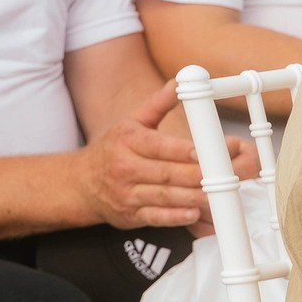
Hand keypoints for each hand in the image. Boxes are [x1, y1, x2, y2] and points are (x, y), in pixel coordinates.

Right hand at [81, 81, 212, 231]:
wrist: (80, 183)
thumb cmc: (112, 150)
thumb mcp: (131, 122)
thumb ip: (157, 104)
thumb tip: (177, 83)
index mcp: (128, 141)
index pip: (157, 145)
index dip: (180, 150)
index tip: (201, 151)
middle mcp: (126, 168)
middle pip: (165, 173)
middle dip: (195, 175)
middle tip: (220, 175)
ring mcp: (127, 194)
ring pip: (163, 196)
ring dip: (190, 197)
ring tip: (214, 196)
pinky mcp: (130, 215)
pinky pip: (155, 217)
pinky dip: (174, 217)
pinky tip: (192, 213)